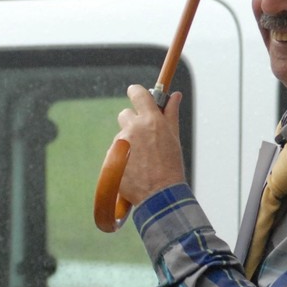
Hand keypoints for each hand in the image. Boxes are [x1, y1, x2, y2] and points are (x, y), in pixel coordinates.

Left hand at [114, 86, 186, 206]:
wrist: (159, 195)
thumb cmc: (170, 166)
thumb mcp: (174, 138)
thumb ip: (171, 114)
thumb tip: (175, 95)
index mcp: (150, 120)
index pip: (138, 93)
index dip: (136, 92)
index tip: (136, 92)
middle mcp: (133, 128)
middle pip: (125, 114)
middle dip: (133, 122)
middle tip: (144, 137)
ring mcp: (120, 143)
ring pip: (121, 136)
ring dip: (128, 143)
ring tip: (142, 160)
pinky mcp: (111, 158)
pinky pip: (115, 152)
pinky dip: (122, 158)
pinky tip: (133, 169)